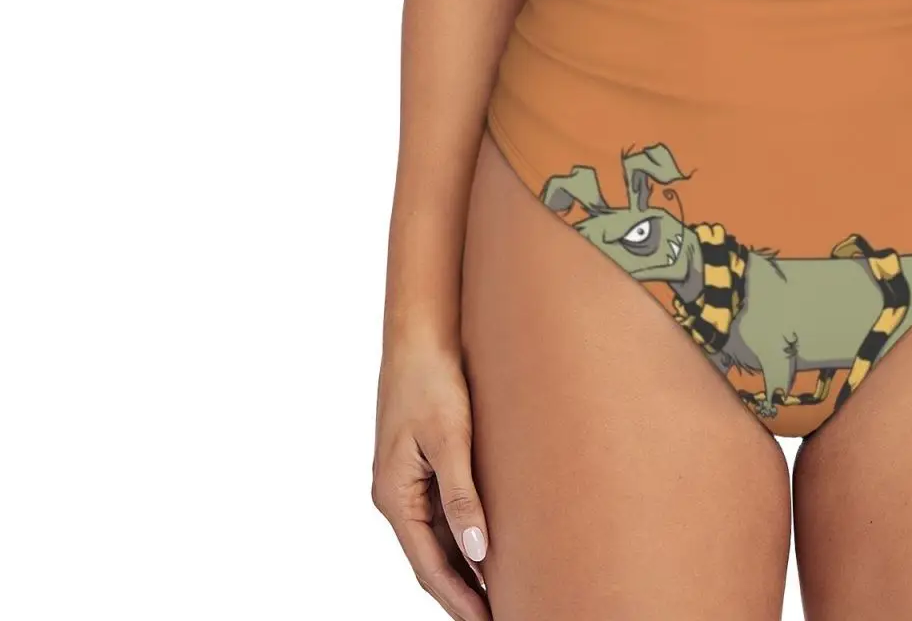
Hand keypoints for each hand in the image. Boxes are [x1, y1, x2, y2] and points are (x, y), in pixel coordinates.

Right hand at [372, 340, 490, 620]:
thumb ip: (462, 497)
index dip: (459, 598)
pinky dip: (463, 536)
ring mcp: (408, 482)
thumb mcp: (449, 438)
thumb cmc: (432, 380)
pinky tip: (489, 547)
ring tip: (501, 593)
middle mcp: (396, 496)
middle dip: (462, 593)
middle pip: (431, 560)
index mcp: (394, 496)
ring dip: (465, 567)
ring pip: (437, 539)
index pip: (428, 566)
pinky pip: (442, 514)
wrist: (420, 334)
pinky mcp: (423, 465)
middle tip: (501, 614)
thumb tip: (478, 554)